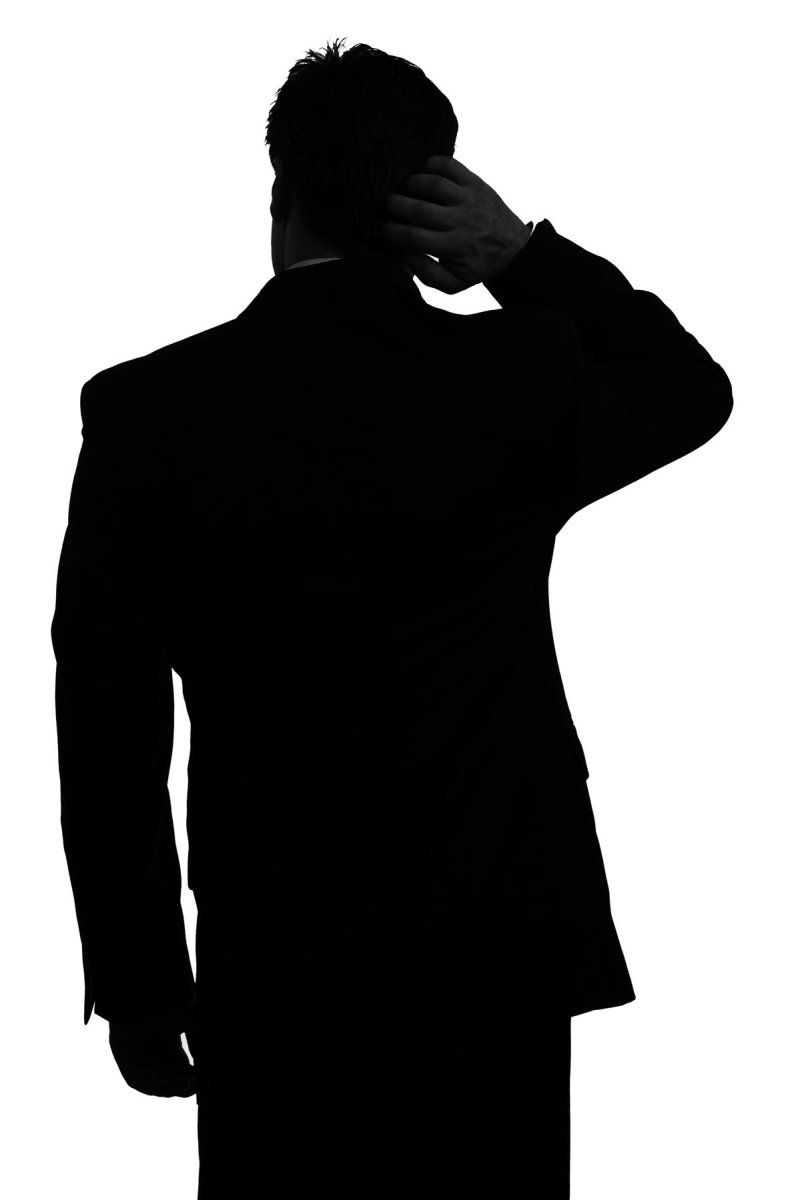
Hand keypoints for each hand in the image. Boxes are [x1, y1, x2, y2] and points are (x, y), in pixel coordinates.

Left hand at [109, 1005, 196, 1097]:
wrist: (145, 990)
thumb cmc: (169, 1001)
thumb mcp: (189, 1020)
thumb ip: (196, 1042)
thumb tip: (204, 1063)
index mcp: (171, 1046)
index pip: (182, 1071)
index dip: (193, 1079)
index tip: (204, 1081)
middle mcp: (155, 1055)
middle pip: (170, 1080)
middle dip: (183, 1086)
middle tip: (194, 1085)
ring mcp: (140, 1059)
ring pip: (154, 1083)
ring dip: (168, 1088)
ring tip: (183, 1085)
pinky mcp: (125, 1059)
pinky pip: (136, 1079)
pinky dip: (147, 1083)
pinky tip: (159, 1078)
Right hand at [379, 155, 529, 293]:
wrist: (512, 249)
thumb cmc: (476, 266)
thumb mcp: (454, 283)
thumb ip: (427, 275)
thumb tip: (405, 255)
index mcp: (452, 247)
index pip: (413, 237)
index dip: (391, 231)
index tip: (381, 229)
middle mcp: (460, 221)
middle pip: (419, 209)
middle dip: (395, 205)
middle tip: (386, 205)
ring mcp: (469, 199)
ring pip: (434, 184)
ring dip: (411, 183)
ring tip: (403, 189)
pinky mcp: (476, 183)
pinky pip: (451, 166)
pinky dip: (432, 163)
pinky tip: (422, 171)